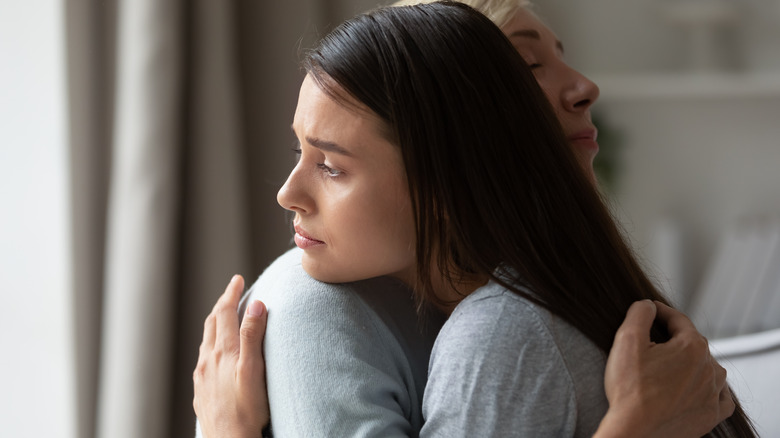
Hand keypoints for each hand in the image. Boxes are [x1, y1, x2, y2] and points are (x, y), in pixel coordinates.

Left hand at [193, 275, 269, 437]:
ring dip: (216, 324)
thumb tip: (256, 304)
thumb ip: (253, 336)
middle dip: (222, 304)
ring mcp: (202, 377)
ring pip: (206, 342)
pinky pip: (204, 359)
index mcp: (222, 352)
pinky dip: (212, 345)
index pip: (224, 313)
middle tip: (233, 292)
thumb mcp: (254, 370)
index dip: (231, 293)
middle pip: (211, 323)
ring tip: (226, 317)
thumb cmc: (246, 411)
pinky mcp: (201, 391)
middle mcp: (207, 361)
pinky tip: (218, 354)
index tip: (237, 279)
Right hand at [596, 300, 733, 437]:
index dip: (661, 313)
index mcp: (692, 347)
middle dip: (674, 339)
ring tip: (670, 366)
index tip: (649, 311)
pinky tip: (697, 388)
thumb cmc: (630, 389)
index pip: (678, 320)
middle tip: (652, 342)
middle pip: (693, 343)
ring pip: (708, 368)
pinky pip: (721, 397)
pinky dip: (711, 389)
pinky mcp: (710, 415)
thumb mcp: (627, 340)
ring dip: (692, 363)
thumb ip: (639, 313)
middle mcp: (709, 368)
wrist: (635, 431)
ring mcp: (712, 393)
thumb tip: (648, 305)